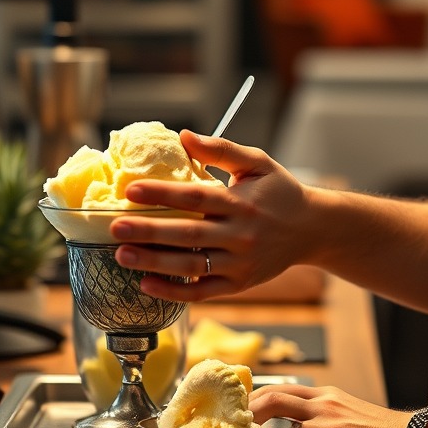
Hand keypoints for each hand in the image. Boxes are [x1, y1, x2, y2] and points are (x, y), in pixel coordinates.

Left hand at [109, 131, 312, 300]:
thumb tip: (183, 135)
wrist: (313, 229)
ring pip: (191, 265)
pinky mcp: (240, 284)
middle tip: (115, 227)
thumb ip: (222, 149)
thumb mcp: (258, 162)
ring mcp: (240, 262)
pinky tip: (146, 285)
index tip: (131, 190)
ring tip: (122, 255)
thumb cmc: (279, 191)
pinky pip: (203, 291)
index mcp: (241, 201)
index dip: (163, 193)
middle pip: (188, 233)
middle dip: (149, 231)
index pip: (196, 196)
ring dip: (154, 262)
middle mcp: (240, 234)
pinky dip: (174, 291)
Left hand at [249, 384, 412, 427]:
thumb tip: (301, 422)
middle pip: (273, 399)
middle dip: (248, 411)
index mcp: (327, 395)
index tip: (242, 407)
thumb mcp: (351, 408)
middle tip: (233, 426)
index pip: (283, 387)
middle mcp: (323, 408)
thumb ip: (326, 410)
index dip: (258, 396)